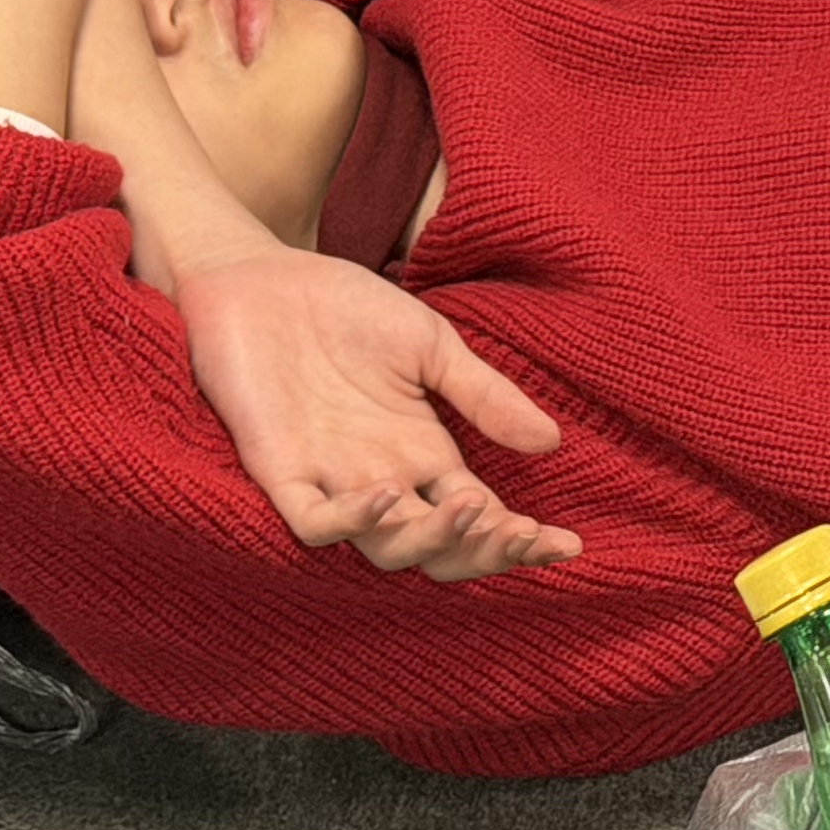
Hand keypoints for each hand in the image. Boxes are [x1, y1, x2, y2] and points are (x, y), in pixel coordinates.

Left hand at [169, 246, 577, 583]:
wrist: (258, 275)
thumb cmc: (342, 307)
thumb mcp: (428, 343)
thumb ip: (483, 394)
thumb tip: (551, 442)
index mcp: (423, 455)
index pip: (481, 520)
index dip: (522, 541)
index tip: (570, 544)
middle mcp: (382, 481)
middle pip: (441, 551)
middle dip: (487, 553)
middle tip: (522, 532)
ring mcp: (331, 481)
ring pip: (387, 551)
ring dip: (433, 540)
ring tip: (472, 506)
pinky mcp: (279, 471)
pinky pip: (316, 523)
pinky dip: (355, 521)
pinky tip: (391, 492)